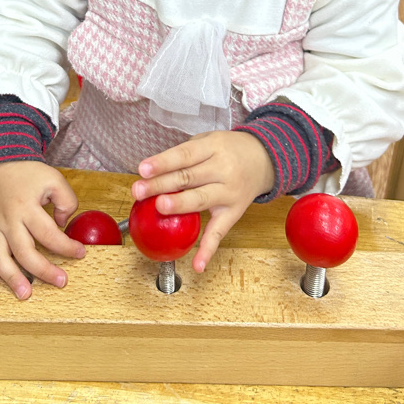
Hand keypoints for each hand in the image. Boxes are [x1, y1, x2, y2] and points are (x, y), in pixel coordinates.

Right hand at [0, 161, 85, 298]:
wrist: (2, 165)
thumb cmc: (30, 175)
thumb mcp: (55, 179)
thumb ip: (66, 201)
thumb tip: (62, 225)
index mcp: (27, 206)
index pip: (48, 233)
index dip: (66, 246)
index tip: (80, 253)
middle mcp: (8, 219)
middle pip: (24, 251)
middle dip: (43, 270)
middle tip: (60, 282)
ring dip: (11, 277)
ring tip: (25, 293)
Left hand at [130, 131, 273, 272]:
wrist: (264, 159)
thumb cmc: (228, 149)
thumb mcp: (208, 140)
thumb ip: (185, 155)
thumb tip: (151, 174)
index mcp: (213, 148)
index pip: (184, 155)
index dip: (163, 162)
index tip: (143, 169)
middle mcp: (222, 169)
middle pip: (188, 178)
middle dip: (161, 185)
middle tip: (139, 190)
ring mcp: (229, 192)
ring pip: (201, 200)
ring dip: (179, 205)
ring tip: (160, 207)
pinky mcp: (234, 213)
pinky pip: (219, 232)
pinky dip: (208, 249)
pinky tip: (197, 264)